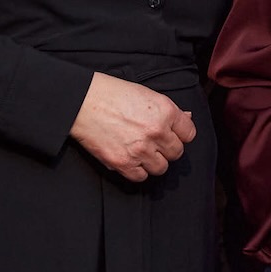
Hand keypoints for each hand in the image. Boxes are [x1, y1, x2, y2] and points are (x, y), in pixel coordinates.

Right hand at [71, 72, 196, 180]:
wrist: (82, 101)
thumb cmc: (112, 94)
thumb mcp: (147, 94)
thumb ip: (168, 111)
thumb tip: (186, 118)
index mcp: (165, 112)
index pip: (189, 134)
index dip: (180, 134)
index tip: (171, 134)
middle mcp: (156, 132)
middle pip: (176, 153)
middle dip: (166, 149)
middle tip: (154, 143)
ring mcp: (140, 149)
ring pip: (161, 168)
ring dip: (153, 162)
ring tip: (141, 151)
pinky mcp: (123, 162)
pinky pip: (141, 177)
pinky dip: (137, 170)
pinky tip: (130, 159)